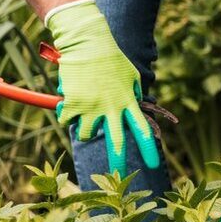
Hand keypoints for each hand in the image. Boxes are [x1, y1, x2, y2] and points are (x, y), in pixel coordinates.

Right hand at [47, 0, 159, 177]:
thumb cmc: (110, 58)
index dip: (148, 149)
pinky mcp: (74, 105)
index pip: (142, 130)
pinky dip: (67, 113)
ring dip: (85, 127)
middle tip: (118, 177)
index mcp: (128, 101)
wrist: (88, 44)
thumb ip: (133, 93)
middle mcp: (112, 108)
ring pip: (88, 134)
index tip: (153, 164)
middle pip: (116, 142)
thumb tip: (135, 104)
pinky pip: (68, 121)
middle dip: (117, 162)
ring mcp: (92, 108)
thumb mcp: (131, 75)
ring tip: (85, 110)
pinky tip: (70, 98)